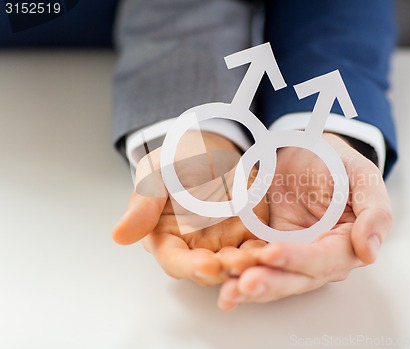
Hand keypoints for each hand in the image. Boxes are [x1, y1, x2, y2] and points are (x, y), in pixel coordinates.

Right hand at [113, 131, 268, 286]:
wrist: (211, 146)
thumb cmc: (178, 159)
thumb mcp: (157, 173)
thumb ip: (144, 204)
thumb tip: (119, 236)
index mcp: (168, 237)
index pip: (175, 260)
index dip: (190, 266)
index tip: (206, 265)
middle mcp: (195, 247)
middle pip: (209, 270)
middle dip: (225, 271)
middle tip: (240, 265)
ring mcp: (223, 242)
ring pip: (235, 265)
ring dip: (249, 267)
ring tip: (261, 261)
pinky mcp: (249, 234)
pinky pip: (258, 250)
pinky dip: (266, 254)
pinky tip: (277, 253)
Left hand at [217, 133, 392, 309]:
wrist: (307, 153)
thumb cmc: (338, 163)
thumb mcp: (363, 176)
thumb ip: (375, 212)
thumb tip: (369, 252)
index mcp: (347, 244)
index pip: (325, 259)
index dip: (299, 258)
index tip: (273, 253)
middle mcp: (321, 258)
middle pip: (297, 279)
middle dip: (271, 282)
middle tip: (245, 283)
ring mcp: (294, 256)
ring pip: (275, 279)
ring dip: (252, 288)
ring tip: (229, 293)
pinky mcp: (270, 250)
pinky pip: (256, 268)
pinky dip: (240, 278)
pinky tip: (223, 287)